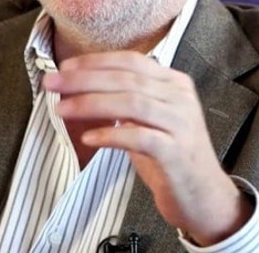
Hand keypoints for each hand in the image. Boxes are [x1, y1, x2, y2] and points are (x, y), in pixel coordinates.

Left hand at [42, 51, 252, 245]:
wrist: (206, 198)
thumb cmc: (170, 158)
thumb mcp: (148, 121)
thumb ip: (123, 100)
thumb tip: (77, 88)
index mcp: (174, 83)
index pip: (130, 61)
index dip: (94, 62)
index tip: (64, 67)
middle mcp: (180, 97)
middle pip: (126, 78)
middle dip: (83, 79)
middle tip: (52, 84)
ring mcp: (181, 124)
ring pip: (132, 102)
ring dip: (91, 103)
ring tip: (62, 109)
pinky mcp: (177, 153)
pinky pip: (140, 137)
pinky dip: (111, 134)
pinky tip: (88, 138)